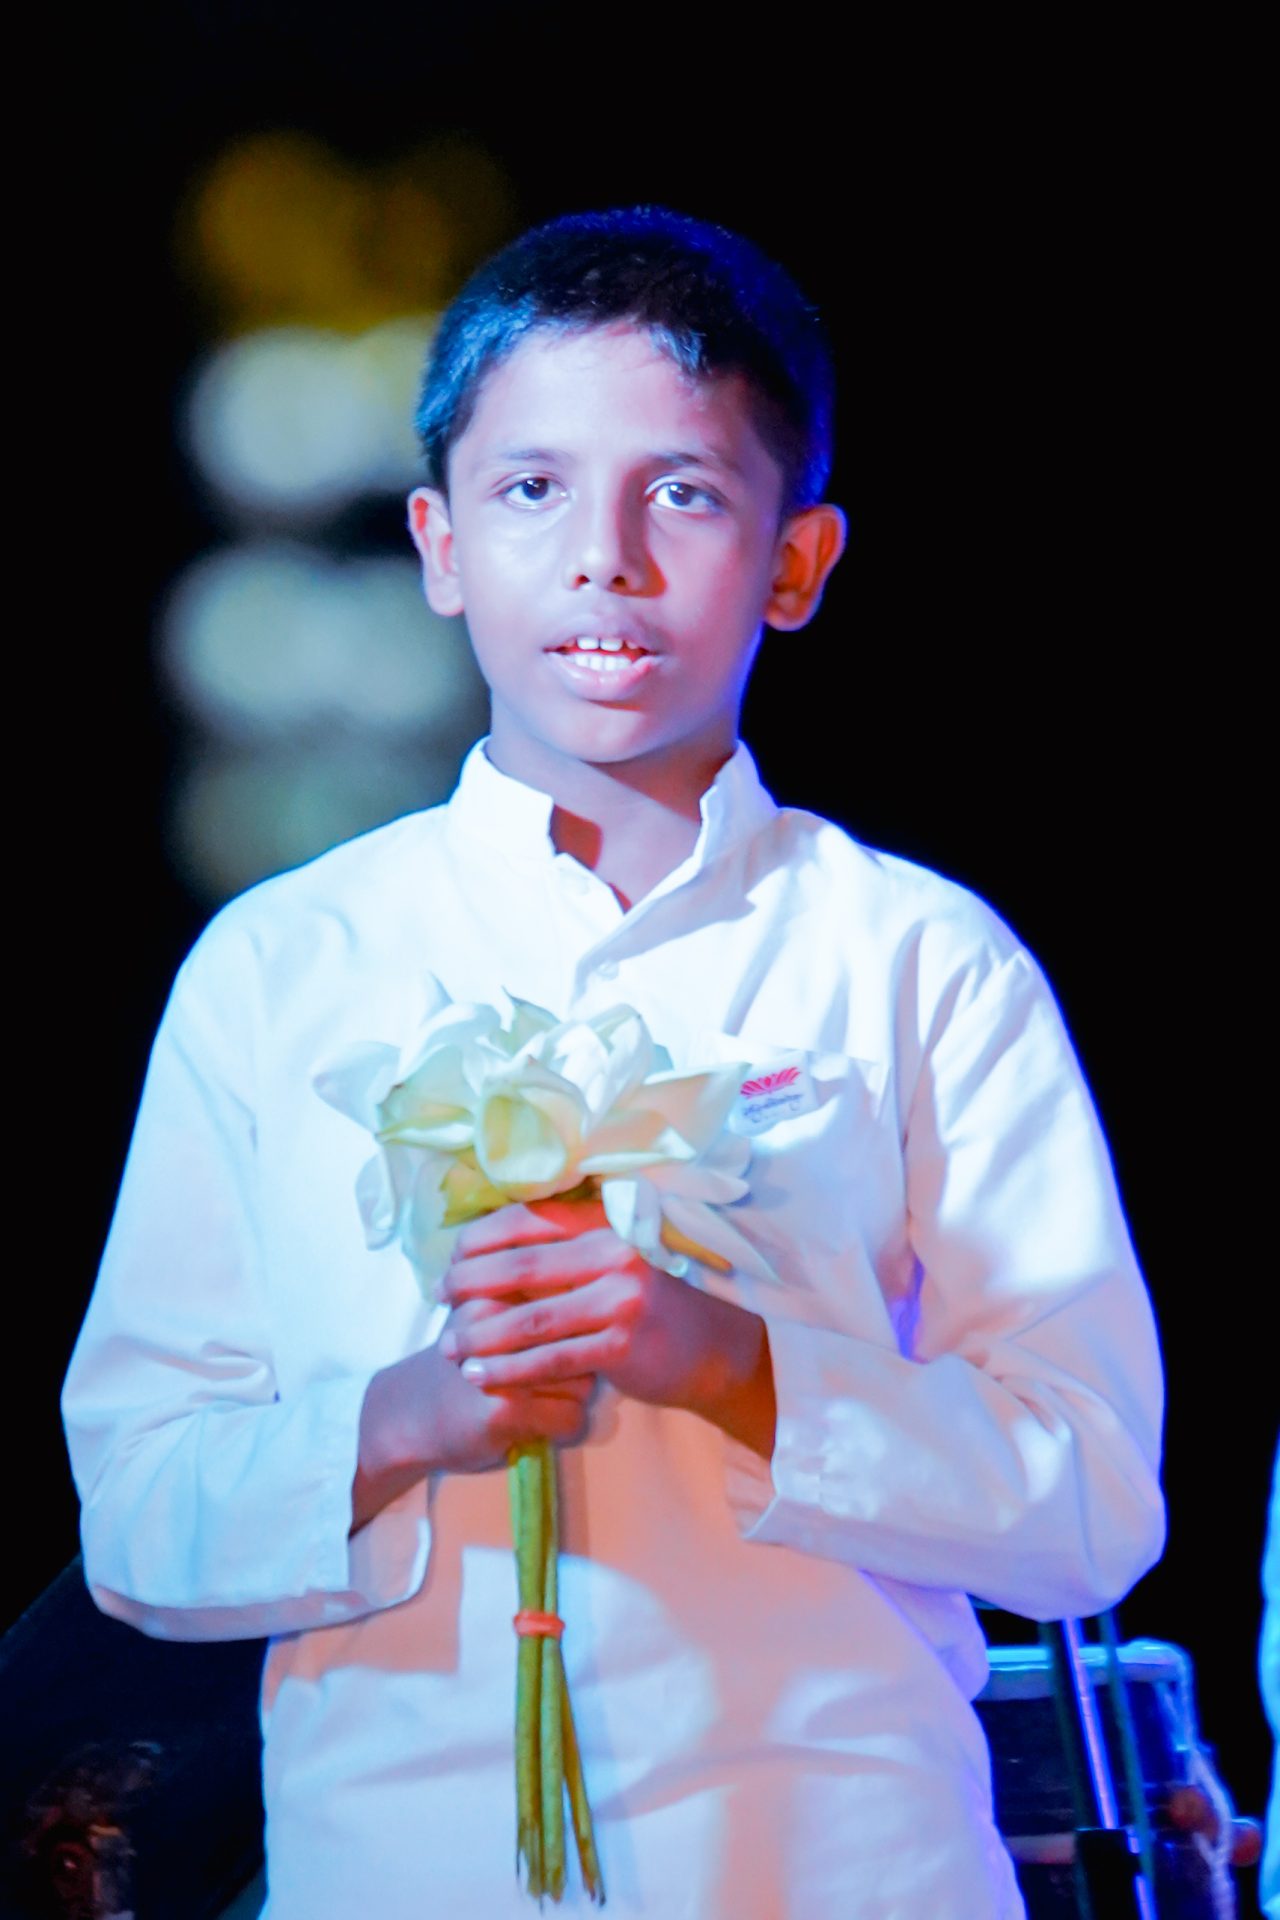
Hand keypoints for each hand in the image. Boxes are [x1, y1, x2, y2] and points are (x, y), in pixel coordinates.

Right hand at [351, 1297, 595, 1531]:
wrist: (407, 1414)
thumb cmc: (461, 1362)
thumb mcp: (487, 1313)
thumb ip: (535, 1296)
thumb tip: (604, 1289)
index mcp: (500, 1290)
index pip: (575, 1301)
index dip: (576, 1328)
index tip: (557, 1342)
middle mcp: (502, 1322)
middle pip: (585, 1341)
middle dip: (578, 1365)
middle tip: (546, 1380)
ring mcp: (504, 1366)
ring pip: (584, 1383)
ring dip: (573, 1398)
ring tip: (540, 1402)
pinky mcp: (504, 1410)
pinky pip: (570, 1419)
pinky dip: (563, 1429)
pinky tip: (537, 1426)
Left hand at [440, 1196, 775, 1455]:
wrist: (710, 1350)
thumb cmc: (645, 1307)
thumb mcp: (610, 1264)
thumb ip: (563, 1254)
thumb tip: (488, 1252)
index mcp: (604, 1224)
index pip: (527, 1219)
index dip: (480, 1239)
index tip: (448, 1261)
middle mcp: (613, 1253)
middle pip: (523, 1265)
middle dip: (470, 1284)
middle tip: (437, 1300)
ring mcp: (620, 1299)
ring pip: (532, 1318)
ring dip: (482, 1334)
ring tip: (448, 1348)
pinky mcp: (621, 1344)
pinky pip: (551, 1359)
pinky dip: (510, 1369)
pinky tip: (480, 1377)